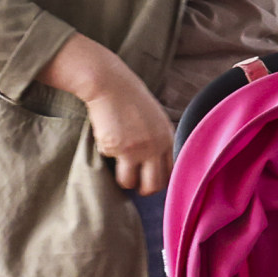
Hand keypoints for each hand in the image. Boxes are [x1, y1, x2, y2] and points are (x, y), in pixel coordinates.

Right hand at [76, 50, 173, 196]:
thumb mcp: (155, 119)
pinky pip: (110, 164)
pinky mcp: (116, 149)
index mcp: (168, 138)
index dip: (161, 179)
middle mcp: (156, 147)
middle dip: (145, 190)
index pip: (171, 171)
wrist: (112, 86)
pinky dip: (106, 157)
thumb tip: (155, 162)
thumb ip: (158, 139)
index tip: (152, 181)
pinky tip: (106, 139)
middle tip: (137, 188)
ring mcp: (137, 150)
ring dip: (124, 181)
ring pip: (131, 182)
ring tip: (119, 171)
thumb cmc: (130, 100)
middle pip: (155, 184)